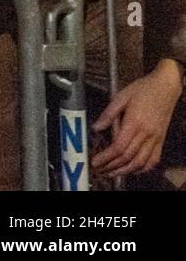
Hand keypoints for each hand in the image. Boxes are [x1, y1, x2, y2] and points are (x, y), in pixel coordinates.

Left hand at [92, 59, 183, 175]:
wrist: (166, 87)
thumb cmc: (141, 89)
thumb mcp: (120, 96)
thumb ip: (108, 114)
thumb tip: (95, 128)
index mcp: (134, 122)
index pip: (119, 146)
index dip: (106, 157)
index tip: (95, 161)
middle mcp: (147, 133)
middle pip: (128, 157)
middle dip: (113, 166)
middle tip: (100, 170)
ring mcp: (156, 138)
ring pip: (141, 161)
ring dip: (126, 170)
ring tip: (113, 173)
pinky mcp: (161, 139)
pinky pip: (154, 159)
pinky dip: (143, 168)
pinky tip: (134, 170)